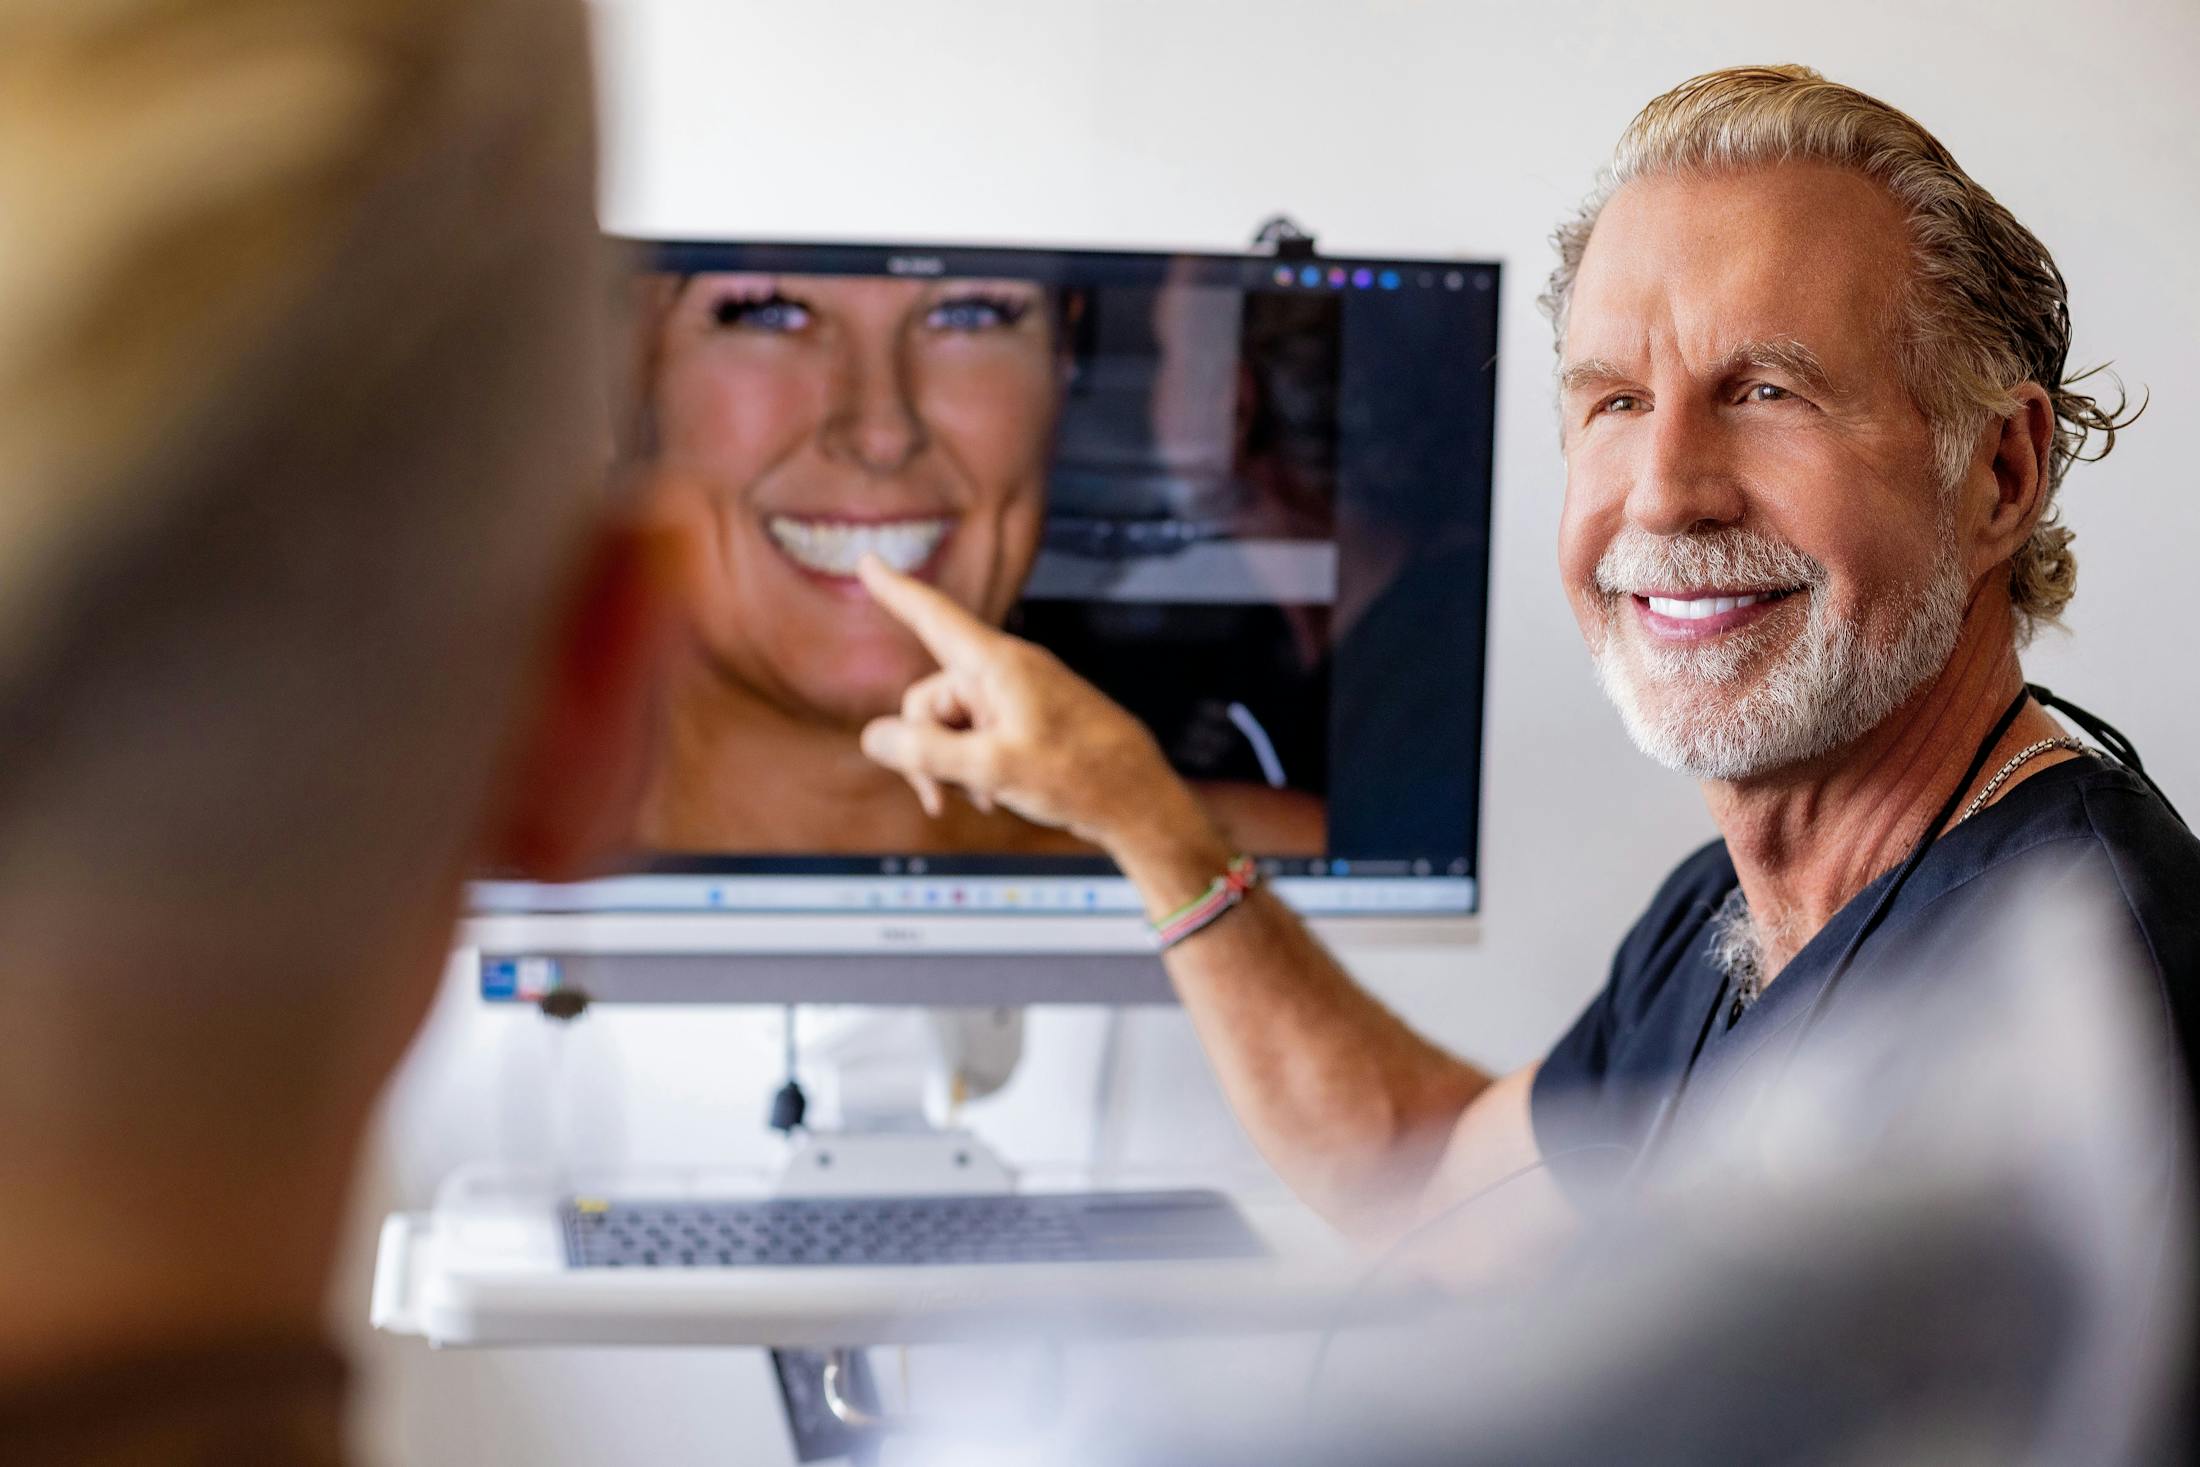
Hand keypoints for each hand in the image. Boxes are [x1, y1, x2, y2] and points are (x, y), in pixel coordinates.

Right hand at [854, 555, 1198, 850]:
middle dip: (924, 750)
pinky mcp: (1027, 723)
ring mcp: (1017, 698)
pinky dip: (974, 767)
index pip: (933, 616)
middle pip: (928, 699)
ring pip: (950, 725)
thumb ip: (925, 752)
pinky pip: (977, 737)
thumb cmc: (1080, 776)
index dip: (895, 590)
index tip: (867, 560)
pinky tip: (995, 795)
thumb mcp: (992, 768)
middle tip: (938, 797)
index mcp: (998, 665)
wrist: (1138, 802)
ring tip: (983, 797)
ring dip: (952, 766)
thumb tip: (873, 738)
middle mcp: (1005, 673)